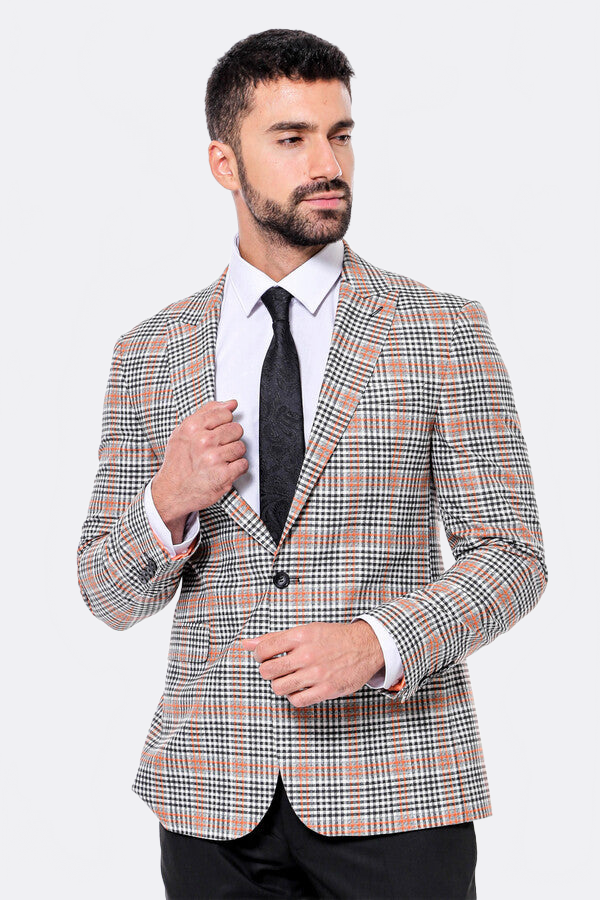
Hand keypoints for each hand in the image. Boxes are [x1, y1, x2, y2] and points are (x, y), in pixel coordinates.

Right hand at [152, 399, 247, 540]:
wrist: (172, 492)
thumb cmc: (178, 463)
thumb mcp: (184, 432)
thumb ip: (207, 413)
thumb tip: (231, 403)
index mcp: (193, 427)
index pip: (225, 413)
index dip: (223, 424)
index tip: (216, 433)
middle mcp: (203, 442)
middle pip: (236, 429)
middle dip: (229, 439)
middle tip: (217, 449)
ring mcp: (214, 459)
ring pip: (241, 447)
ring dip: (233, 455)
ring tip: (219, 461)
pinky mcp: (223, 476)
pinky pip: (243, 464)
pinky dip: (236, 469)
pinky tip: (223, 470)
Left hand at [239, 620, 384, 707]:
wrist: (366, 646)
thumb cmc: (333, 638)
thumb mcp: (305, 631)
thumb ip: (274, 638)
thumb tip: (246, 643)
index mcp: (300, 636)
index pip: (263, 649)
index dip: (259, 655)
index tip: (265, 657)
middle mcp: (307, 654)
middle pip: (267, 671)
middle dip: (268, 672)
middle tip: (278, 669)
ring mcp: (317, 673)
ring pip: (279, 688)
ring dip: (280, 685)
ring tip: (289, 678)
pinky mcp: (327, 689)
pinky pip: (297, 701)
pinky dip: (294, 696)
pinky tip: (300, 688)